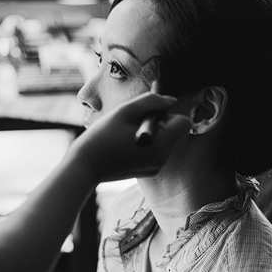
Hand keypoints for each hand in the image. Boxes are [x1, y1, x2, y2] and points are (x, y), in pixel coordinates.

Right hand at [69, 90, 192, 182]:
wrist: (86, 165)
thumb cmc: (103, 135)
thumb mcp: (126, 111)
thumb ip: (152, 101)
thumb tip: (172, 100)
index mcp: (160, 143)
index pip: (185, 123)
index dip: (171, 114)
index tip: (152, 112)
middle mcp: (163, 157)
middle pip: (175, 132)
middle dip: (161, 123)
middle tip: (136, 121)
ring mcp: (157, 166)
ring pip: (166, 142)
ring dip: (154, 133)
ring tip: (128, 133)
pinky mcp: (149, 171)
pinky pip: (157, 152)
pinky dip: (148, 145)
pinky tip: (127, 145)